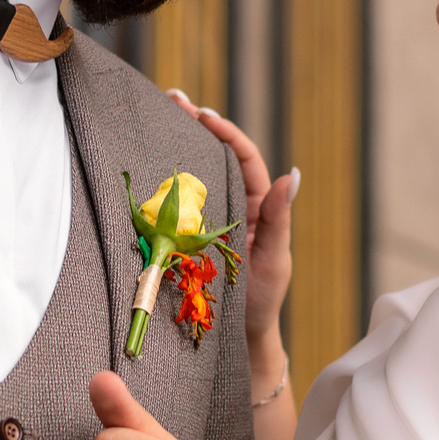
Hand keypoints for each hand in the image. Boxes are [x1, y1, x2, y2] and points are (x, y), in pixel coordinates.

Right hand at [165, 90, 296, 350]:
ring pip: (196, 175)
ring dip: (177, 146)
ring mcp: (210, 221)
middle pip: (217, 157)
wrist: (237, 339)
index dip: (226, 133)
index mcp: (258, 208)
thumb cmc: (260, 303)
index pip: (245, 159)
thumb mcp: (274, 260)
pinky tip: (146, 163)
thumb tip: (292, 175)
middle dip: (196, 126)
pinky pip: (177, 203)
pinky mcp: (188, 236)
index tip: (204, 115)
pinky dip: (163, 179)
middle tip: (173, 100)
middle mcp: (234, 208)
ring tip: (159, 117)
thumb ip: (279, 220)